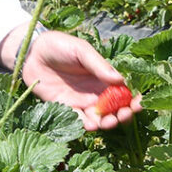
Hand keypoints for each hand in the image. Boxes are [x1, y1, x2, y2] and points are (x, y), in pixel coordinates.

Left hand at [0, 25, 135, 128]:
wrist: (31, 52)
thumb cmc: (59, 46)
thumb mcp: (81, 50)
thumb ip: (99, 65)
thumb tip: (121, 80)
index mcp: (103, 77)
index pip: (124, 91)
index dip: (134, 99)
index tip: (140, 103)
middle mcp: (95, 91)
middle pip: (115, 108)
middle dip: (123, 114)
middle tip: (125, 115)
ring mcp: (81, 101)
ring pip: (99, 118)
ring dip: (107, 123)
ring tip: (110, 121)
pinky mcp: (65, 108)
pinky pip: (79, 120)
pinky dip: (87, 125)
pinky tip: (92, 124)